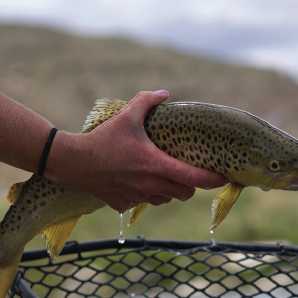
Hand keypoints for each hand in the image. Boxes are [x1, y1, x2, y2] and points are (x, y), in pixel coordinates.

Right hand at [47, 91, 228, 212]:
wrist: (73, 163)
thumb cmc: (102, 139)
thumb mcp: (126, 117)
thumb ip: (147, 102)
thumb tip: (165, 93)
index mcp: (156, 165)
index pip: (194, 178)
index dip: (213, 179)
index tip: (224, 177)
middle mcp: (150, 185)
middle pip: (184, 194)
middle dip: (191, 186)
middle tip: (189, 173)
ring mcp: (136, 197)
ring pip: (164, 200)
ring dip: (169, 191)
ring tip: (163, 177)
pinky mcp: (122, 204)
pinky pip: (142, 202)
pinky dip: (145, 195)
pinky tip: (137, 182)